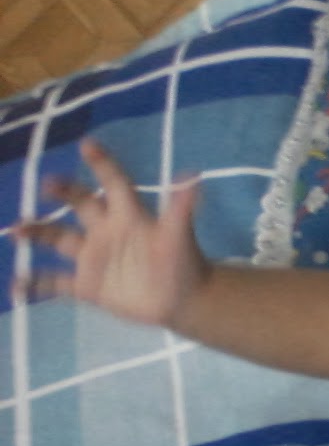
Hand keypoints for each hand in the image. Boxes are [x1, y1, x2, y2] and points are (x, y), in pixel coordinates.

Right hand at [13, 139, 207, 326]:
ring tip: (15, 229)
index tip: (87, 144)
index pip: (113, 183)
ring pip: (58, 238)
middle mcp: (107, 230)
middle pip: (80, 203)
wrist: (183, 301)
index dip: (102, 163)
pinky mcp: (88, 285)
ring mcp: (94, 257)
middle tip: (47, 184)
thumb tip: (194, 175)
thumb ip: (182, 207)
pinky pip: (54, 282)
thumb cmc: (184, 264)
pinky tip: (15, 284)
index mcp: (129, 215)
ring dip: (37, 232)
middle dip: (63, 192)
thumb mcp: (179, 235)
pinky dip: (34, 283)